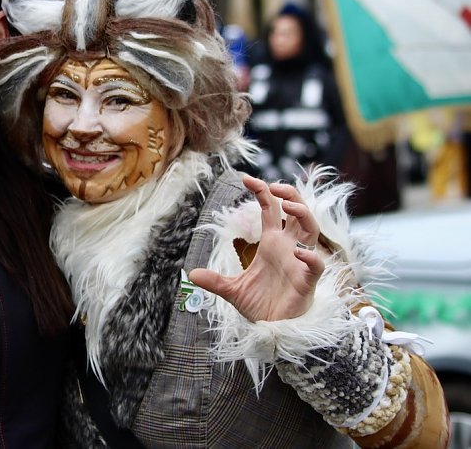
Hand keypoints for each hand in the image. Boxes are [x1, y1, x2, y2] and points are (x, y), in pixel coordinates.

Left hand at [188, 174, 323, 321]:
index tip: (246, 178)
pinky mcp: (307, 281)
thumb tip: (192, 273)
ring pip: (311, 230)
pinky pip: (316, 264)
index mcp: (272, 242)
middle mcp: (288, 247)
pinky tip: (298, 253)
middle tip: (273, 186)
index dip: (263, 192)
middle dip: (289, 194)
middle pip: (296, 211)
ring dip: (303, 214)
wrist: (273, 329)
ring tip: (288, 206)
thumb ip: (215, 281)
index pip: (271, 209)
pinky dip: (310, 256)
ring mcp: (300, 262)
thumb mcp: (232, 290)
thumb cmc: (260, 305)